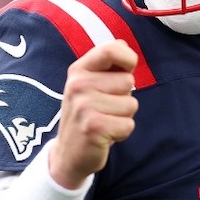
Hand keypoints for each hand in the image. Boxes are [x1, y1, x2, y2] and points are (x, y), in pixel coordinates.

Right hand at [49, 40, 138, 187]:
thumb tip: (124, 45)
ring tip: (104, 121)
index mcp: (78, 71)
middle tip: (104, 109)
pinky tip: (104, 135)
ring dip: (123, 117)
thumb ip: (107, 66)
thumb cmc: (86, 116)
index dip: (128, 59)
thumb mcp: (90, 86)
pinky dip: (122, 133)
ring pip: (131, 104)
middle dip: (124, 98)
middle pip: (128, 81)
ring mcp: (84, 106)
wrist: (68, 154)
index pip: (111, 49)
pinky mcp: (93, 126)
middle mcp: (78, 85)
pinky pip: (128, 124)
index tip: (125, 71)